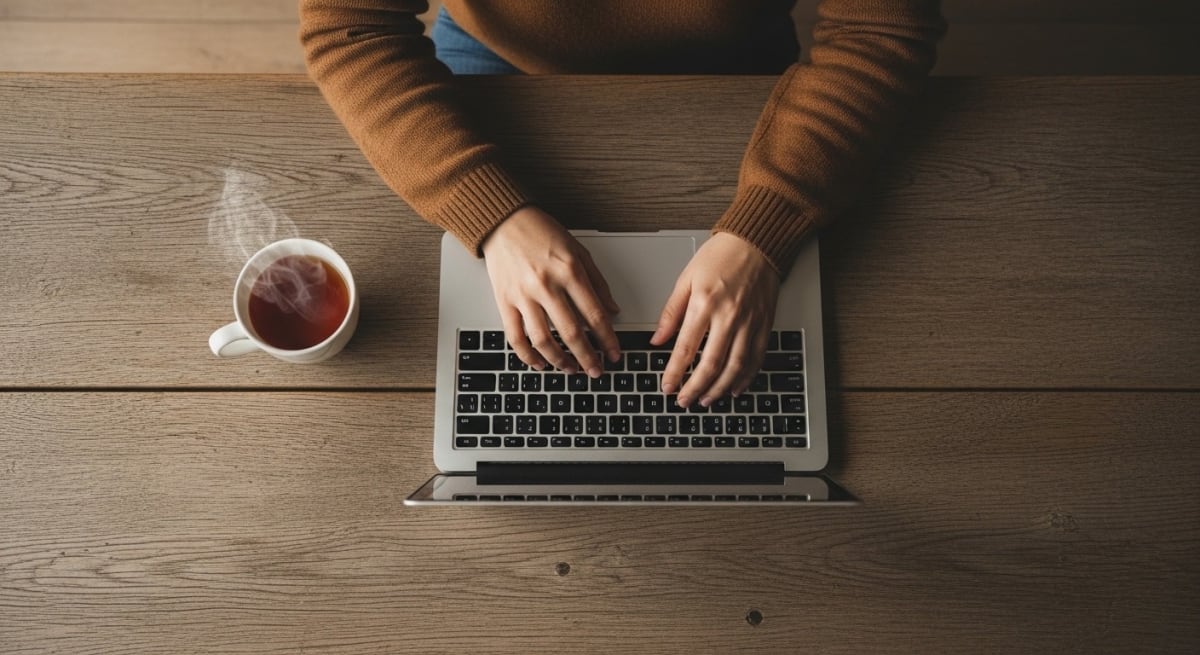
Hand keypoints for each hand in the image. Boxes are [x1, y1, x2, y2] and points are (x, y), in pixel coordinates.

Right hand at [481, 206, 620, 375]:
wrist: (504, 222)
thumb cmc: (541, 232)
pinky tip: (539, 363)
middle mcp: (546, 285)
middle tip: (596, 371)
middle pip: (571, 332)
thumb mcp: (578, 251)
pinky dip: (527, 356)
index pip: (594, 315)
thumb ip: (597, 282)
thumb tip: (612, 310)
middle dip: (587, 357)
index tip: (613, 354)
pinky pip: (515, 337)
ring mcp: (523, 295)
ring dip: (559, 361)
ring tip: (570, 369)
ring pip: (543, 340)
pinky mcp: (504, 301)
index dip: (607, 339)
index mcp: (569, 271)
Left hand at [652, 232, 779, 406]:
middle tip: (684, 401)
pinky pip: (757, 358)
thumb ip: (671, 312)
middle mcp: (729, 315)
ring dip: (719, 388)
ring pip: (736, 366)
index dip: (675, 373)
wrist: (756, 243)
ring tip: (707, 400)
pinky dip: (746, 377)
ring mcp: (750, 322)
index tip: (667, 387)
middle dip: (696, 388)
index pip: (687, 348)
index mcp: (704, 303)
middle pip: (711, 363)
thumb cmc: (721, 256)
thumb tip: (658, 339)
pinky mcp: (765, 324)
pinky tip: (735, 388)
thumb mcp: (685, 279)